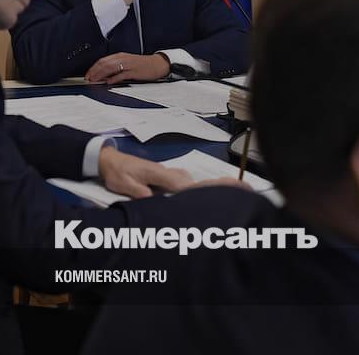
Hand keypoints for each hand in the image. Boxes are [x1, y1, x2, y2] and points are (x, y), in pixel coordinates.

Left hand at [84, 52, 169, 82]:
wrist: (157, 64)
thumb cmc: (143, 65)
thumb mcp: (128, 63)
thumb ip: (117, 67)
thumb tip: (105, 75)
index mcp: (120, 56)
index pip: (103, 60)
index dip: (93, 68)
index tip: (88, 75)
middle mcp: (123, 59)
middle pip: (104, 63)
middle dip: (94, 71)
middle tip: (88, 79)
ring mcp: (128, 65)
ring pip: (110, 68)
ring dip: (101, 74)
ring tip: (95, 80)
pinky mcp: (134, 72)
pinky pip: (121, 74)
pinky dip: (114, 78)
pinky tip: (109, 82)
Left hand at [98, 147, 192, 197]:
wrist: (108, 160)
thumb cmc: (116, 172)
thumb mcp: (124, 185)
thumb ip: (139, 193)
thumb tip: (154, 201)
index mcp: (155, 172)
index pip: (177, 182)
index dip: (188, 191)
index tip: (196, 201)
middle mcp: (162, 170)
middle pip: (184, 178)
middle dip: (192, 189)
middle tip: (197, 204)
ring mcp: (161, 170)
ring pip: (181, 176)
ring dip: (187, 186)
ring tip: (190, 201)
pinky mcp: (158, 172)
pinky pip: (176, 177)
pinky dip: (181, 184)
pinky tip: (180, 194)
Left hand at [98, 147, 255, 197]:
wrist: (111, 160)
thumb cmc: (119, 172)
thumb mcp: (124, 184)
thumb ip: (140, 193)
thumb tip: (153, 199)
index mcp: (165, 176)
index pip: (191, 186)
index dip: (210, 189)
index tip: (228, 190)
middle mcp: (173, 174)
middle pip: (201, 183)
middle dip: (223, 186)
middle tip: (247, 189)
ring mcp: (173, 175)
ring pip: (197, 185)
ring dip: (215, 189)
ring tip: (237, 192)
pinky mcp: (171, 179)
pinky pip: (190, 186)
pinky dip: (203, 190)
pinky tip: (215, 194)